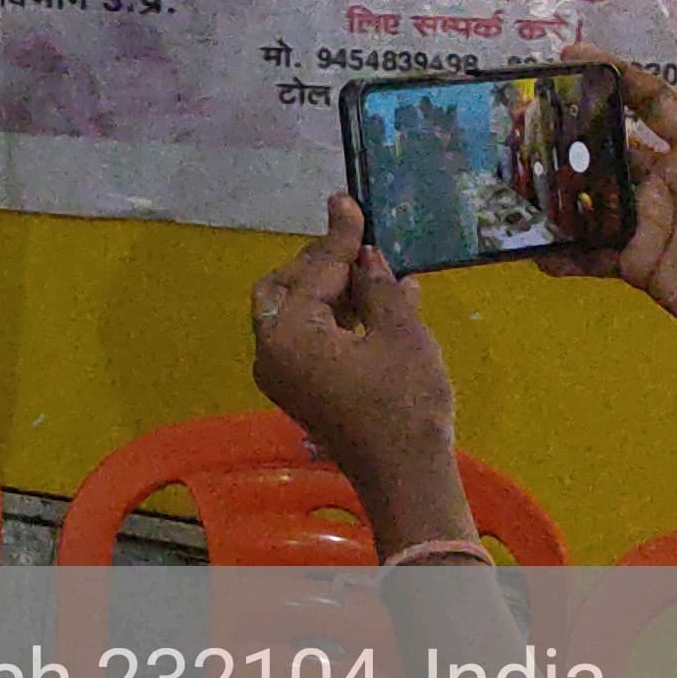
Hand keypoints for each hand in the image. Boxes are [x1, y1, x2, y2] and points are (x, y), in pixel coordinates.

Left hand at [251, 195, 458, 516]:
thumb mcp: (399, 331)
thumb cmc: (406, 402)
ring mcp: (281, 374)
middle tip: (361, 242)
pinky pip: (309, 338)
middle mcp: (270, 351)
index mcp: (286, 333)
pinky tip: (380, 302)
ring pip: (297, 311)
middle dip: (323, 262)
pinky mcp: (300, 389)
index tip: (347, 200)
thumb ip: (376, 285)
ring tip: (379, 271)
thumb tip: (364, 254)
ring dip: (334, 290)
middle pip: (285, 286)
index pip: (314, 270)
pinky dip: (337, 317)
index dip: (339, 235)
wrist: (407, 477)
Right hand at [539, 51, 676, 362]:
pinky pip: (593, 253)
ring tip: (516, 176)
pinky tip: (536, 251)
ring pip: (592, 196)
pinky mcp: (636, 262)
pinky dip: (565, 253)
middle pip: (610, 146)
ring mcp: (646, 222)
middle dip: (570, 127)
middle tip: (525, 114)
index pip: (654, 107)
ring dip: (558, 187)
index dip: (619, 79)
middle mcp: (665, 181)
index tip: (577, 58)